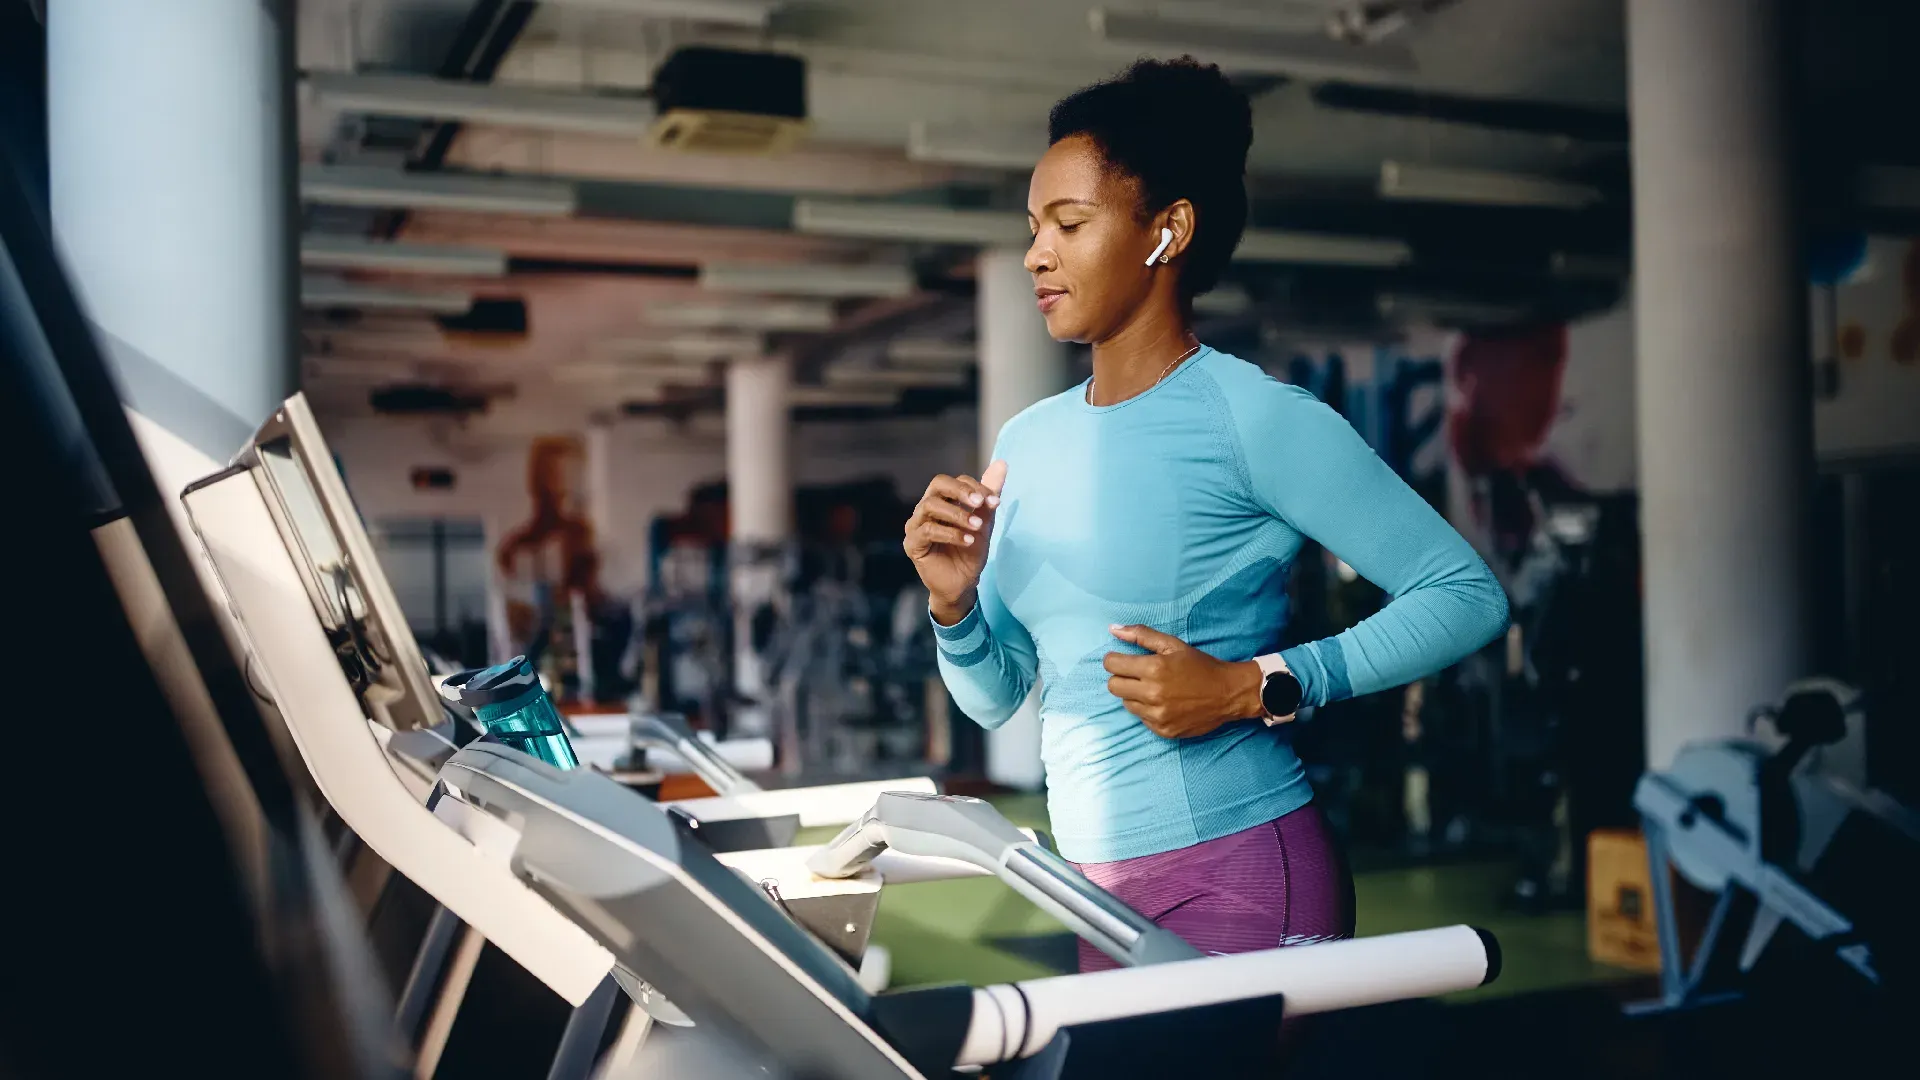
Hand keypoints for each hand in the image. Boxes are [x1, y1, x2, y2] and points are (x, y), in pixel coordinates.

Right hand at [904, 460, 1007, 624]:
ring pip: (931, 506)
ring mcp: (916, 526)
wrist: (963, 583)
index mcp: (942, 500)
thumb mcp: (984, 521)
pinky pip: (928, 531)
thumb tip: (1002, 463)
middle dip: (961, 491)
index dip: (975, 487)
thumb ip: (989, 494)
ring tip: (977, 526)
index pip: (955, 481)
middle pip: (937, 485)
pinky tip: (968, 541)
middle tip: (980, 503)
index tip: (995, 502)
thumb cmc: (970, 551)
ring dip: (958, 514)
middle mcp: (925, 509)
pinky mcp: (912, 544)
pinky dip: (951, 533)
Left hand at [1104, 625, 1265, 738]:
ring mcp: (1157, 715)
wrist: (1228, 693)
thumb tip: (1112, 628)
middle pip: (1113, 686)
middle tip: (1138, 674)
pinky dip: (1148, 710)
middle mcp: (1152, 694)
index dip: (1114, 660)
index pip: (1111, 665)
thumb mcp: (1173, 645)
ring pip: (1126, 704)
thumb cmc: (1200, 666)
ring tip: (1155, 688)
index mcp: (1154, 669)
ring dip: (1134, 695)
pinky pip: (1141, 718)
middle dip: (1121, 677)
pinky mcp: (1163, 731)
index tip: (1122, 660)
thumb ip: (1141, 635)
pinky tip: (1165, 703)